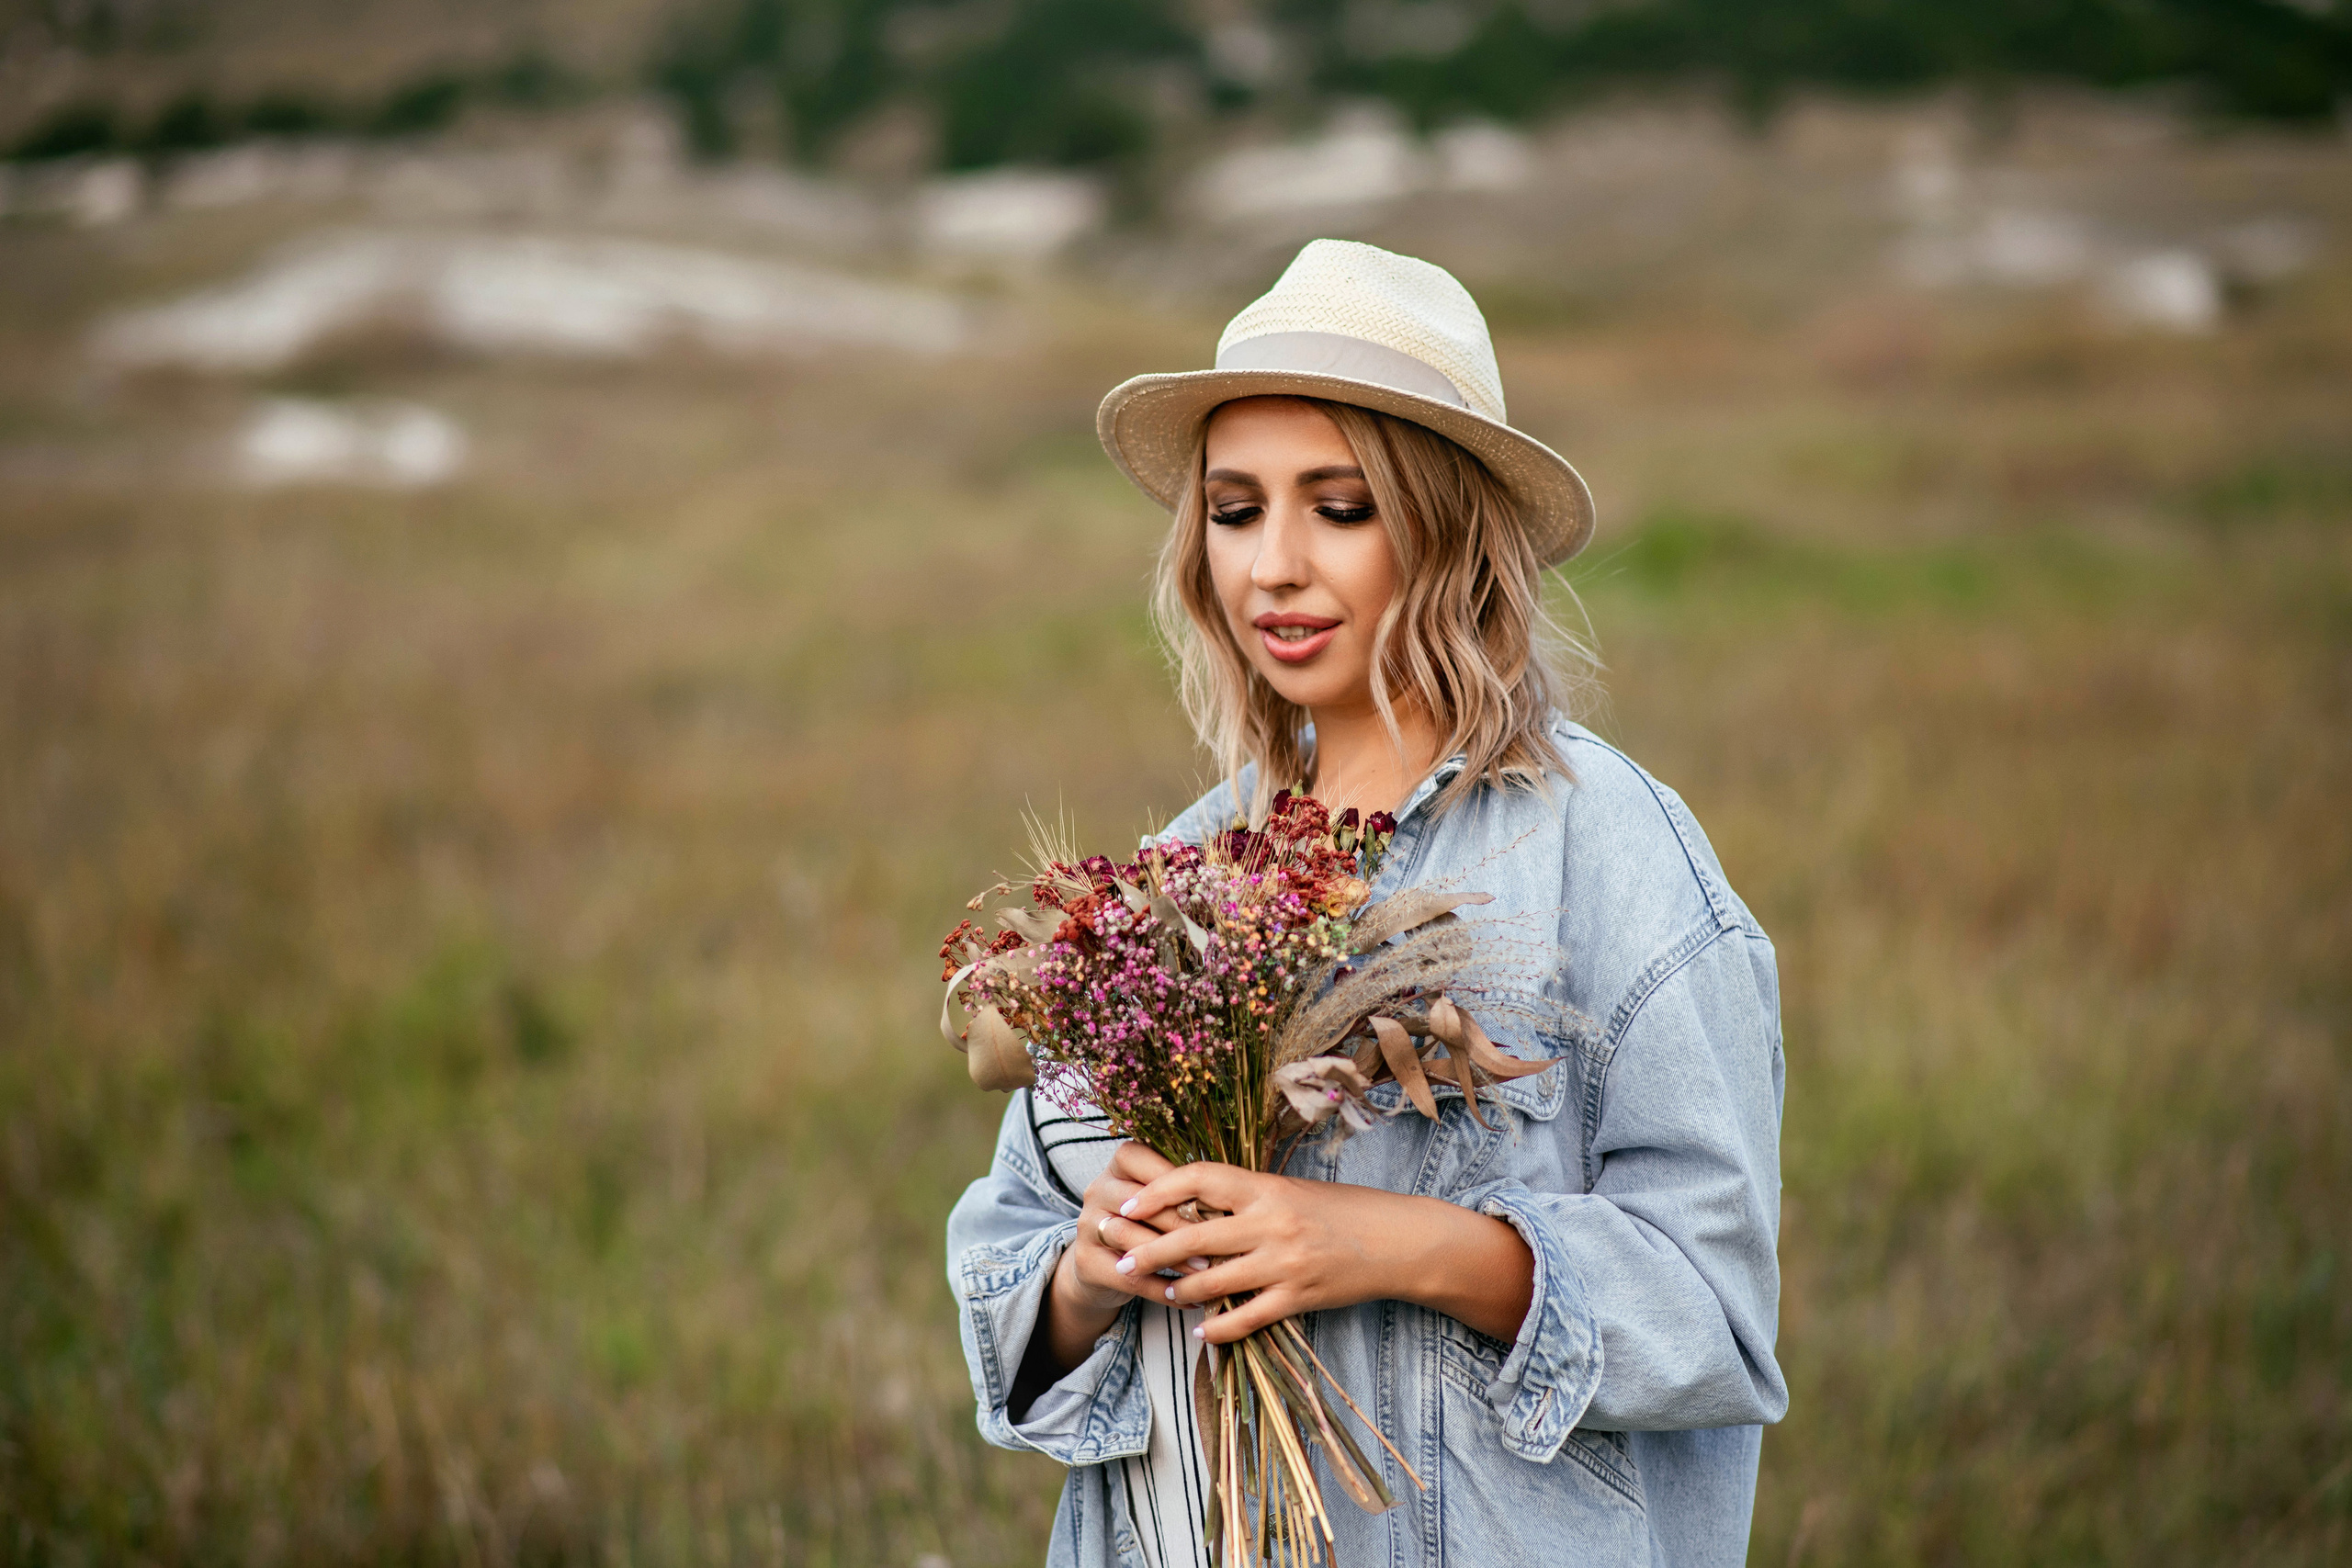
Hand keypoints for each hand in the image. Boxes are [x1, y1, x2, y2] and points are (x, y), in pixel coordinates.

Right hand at [1041, 1142, 1213, 1369]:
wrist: (1105, 1268)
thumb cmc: (1150, 1226)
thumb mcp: (1164, 1203)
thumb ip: (1186, 1194)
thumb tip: (1232, 1205)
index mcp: (1119, 1166)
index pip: (1141, 1158)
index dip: (1175, 1181)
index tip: (1214, 1202)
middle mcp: (1097, 1189)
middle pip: (1140, 1202)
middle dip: (1182, 1223)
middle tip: (1219, 1241)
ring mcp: (1087, 1225)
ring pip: (1131, 1237)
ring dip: (1171, 1256)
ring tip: (1206, 1270)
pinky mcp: (1086, 1262)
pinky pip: (1127, 1276)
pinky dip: (1161, 1289)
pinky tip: (1189, 1299)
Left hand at [1115, 1161, 1534, 1345]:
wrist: (1399, 1239)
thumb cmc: (1343, 1210)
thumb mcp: (1292, 1191)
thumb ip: (1248, 1197)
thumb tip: (1194, 1201)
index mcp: (1266, 1186)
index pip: (1197, 1178)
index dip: (1157, 1191)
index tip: (1128, 1205)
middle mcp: (1270, 1222)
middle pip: (1192, 1236)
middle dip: (1149, 1249)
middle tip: (1119, 1258)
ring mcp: (1284, 1263)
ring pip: (1212, 1281)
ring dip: (1179, 1291)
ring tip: (1161, 1293)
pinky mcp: (1299, 1297)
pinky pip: (1246, 1317)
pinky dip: (1218, 1327)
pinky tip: (1200, 1331)